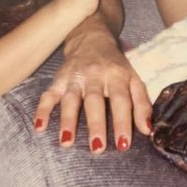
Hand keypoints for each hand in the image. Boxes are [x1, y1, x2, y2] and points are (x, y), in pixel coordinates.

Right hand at [33, 30, 151, 152]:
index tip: (123, 145)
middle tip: (97, 148)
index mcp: (117, 76)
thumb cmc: (116, 66)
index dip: (122, 122)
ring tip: (66, 142)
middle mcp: (95, 75)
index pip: (121, 100)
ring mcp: (75, 77)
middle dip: (96, 124)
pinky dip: (43, 109)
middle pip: (95, 100)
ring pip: (71, 98)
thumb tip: (147, 129)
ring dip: (68, 120)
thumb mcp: (133, 79)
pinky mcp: (59, 78)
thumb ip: (142, 104)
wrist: (92, 38)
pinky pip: (49, 94)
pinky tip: (39, 126)